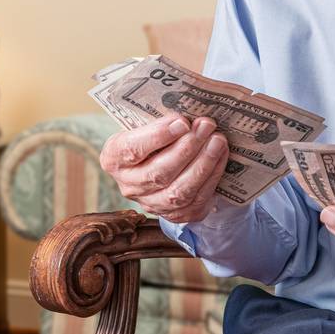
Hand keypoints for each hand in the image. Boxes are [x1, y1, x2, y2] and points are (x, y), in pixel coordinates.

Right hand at [98, 114, 228, 223]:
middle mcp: (128, 186)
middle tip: (206, 126)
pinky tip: (220, 157)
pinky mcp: (174, 215)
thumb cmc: (151, 138)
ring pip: (179, 191)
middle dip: (187, 148)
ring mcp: (151, 204)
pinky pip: (196, 201)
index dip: (157, 136)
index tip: (181, 122)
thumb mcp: (143, 126)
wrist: (158, 163)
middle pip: (159, 173)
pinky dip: (211, 177)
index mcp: (114, 158)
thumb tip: (188, 117)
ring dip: (203, 164)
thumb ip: (159, 122)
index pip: (132, 150)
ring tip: (218, 141)